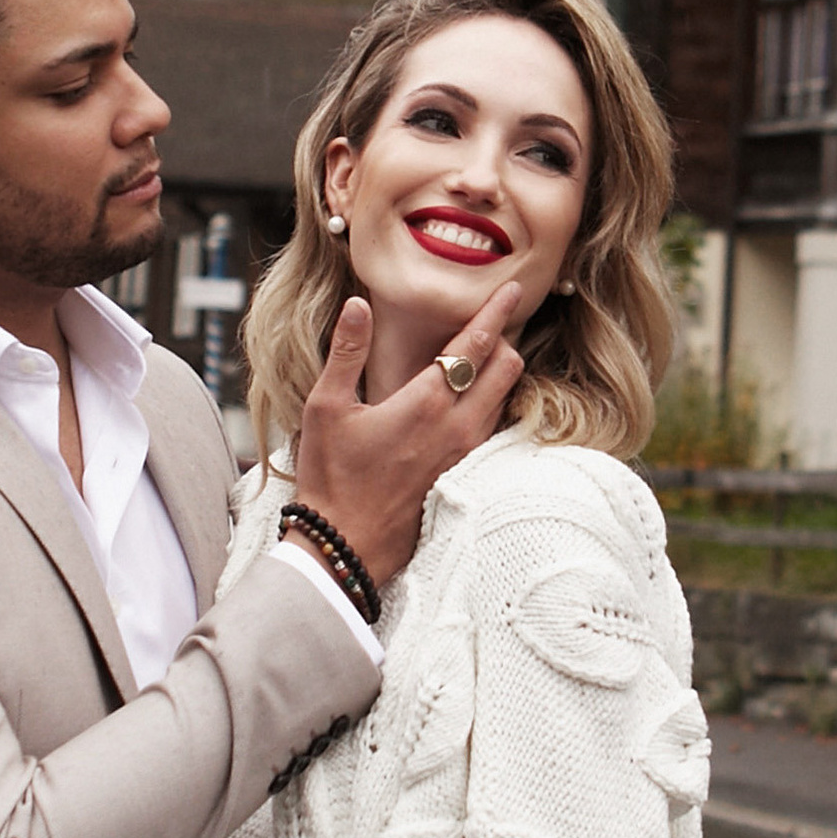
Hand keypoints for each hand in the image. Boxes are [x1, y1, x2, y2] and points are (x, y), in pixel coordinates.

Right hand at [293, 278, 526, 592]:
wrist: (346, 547)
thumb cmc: (330, 479)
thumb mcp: (326, 408)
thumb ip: (346, 352)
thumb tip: (358, 305)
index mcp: (426, 403)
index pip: (475, 345)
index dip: (495, 312)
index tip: (511, 290)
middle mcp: (458, 427)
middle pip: (506, 368)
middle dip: (504, 339)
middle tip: (493, 322)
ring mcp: (466, 454)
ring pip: (505, 399)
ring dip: (500, 372)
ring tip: (482, 356)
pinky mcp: (464, 476)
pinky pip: (494, 427)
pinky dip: (492, 404)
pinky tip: (470, 402)